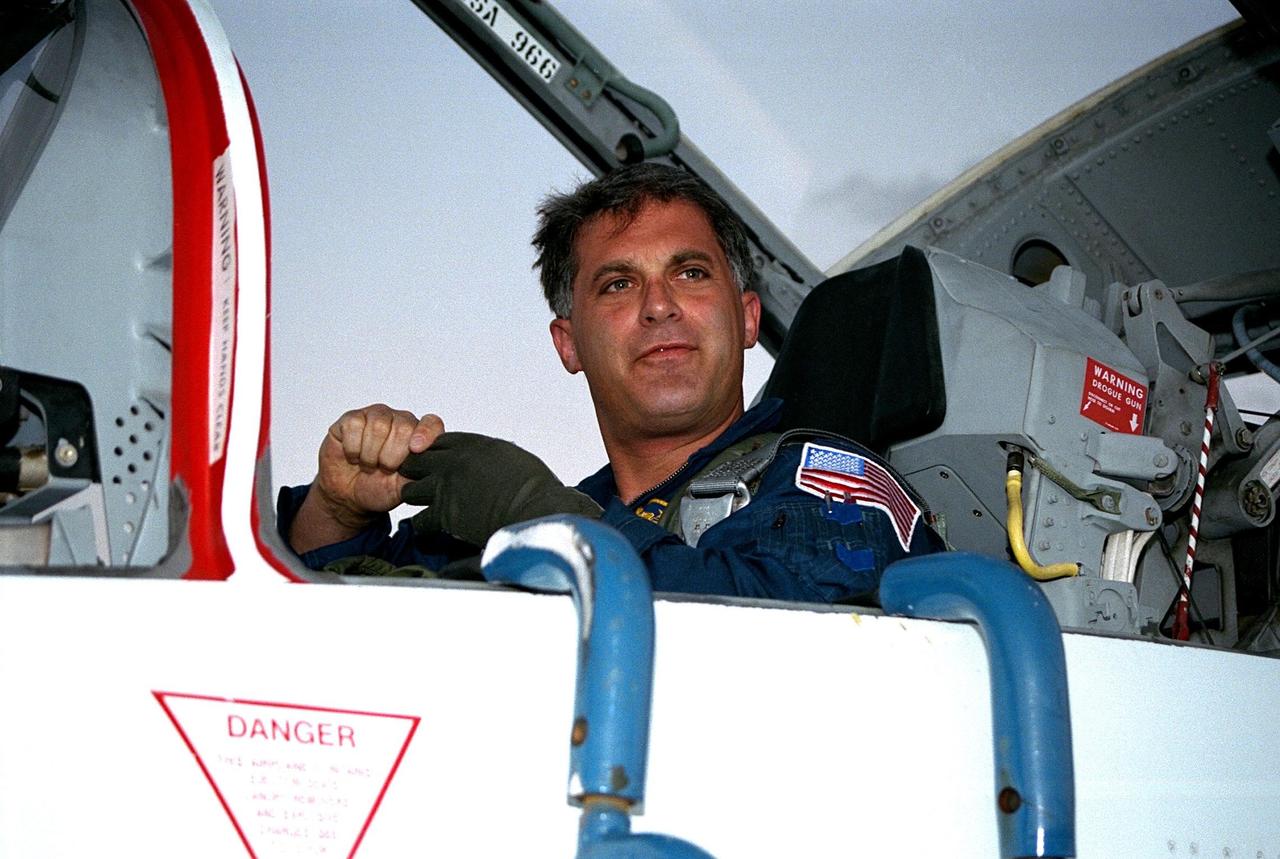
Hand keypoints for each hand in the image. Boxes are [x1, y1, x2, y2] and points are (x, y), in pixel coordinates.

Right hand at [289, 405, 442, 553]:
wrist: (348, 495)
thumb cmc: (378, 488)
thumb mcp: (403, 488)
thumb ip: (419, 475)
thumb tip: (431, 468)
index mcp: (418, 436)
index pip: (432, 423)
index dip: (426, 433)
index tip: (417, 449)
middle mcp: (399, 421)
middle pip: (403, 427)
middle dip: (391, 457)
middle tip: (384, 469)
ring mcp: (376, 416)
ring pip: (378, 426)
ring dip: (370, 455)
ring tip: (369, 464)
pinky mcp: (352, 418)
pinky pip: (354, 426)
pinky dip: (353, 449)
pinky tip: (354, 456)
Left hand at [399, 432, 601, 546]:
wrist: (536, 510)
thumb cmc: (535, 488)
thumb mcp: (513, 457)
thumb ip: (492, 457)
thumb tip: (490, 465)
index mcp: (475, 445)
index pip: (440, 442)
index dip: (436, 453)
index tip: (437, 463)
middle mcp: (455, 462)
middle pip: (417, 461)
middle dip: (418, 472)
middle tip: (424, 485)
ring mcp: (446, 487)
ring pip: (411, 490)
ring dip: (418, 498)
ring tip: (428, 507)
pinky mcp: (444, 514)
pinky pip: (419, 520)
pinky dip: (424, 526)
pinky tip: (434, 529)